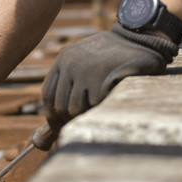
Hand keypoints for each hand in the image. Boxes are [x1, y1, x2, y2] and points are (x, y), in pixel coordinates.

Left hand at [41, 22, 180, 126]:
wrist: (141, 41)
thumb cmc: (114, 59)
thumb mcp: (87, 66)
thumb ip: (68, 92)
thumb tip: (41, 140)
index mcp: (64, 58)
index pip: (48, 94)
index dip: (53, 115)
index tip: (60, 127)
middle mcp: (69, 62)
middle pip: (60, 105)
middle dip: (71, 119)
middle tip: (85, 123)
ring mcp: (82, 69)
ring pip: (74, 108)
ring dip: (88, 114)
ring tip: (101, 106)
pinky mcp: (97, 77)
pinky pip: (93, 105)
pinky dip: (102, 107)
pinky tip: (111, 97)